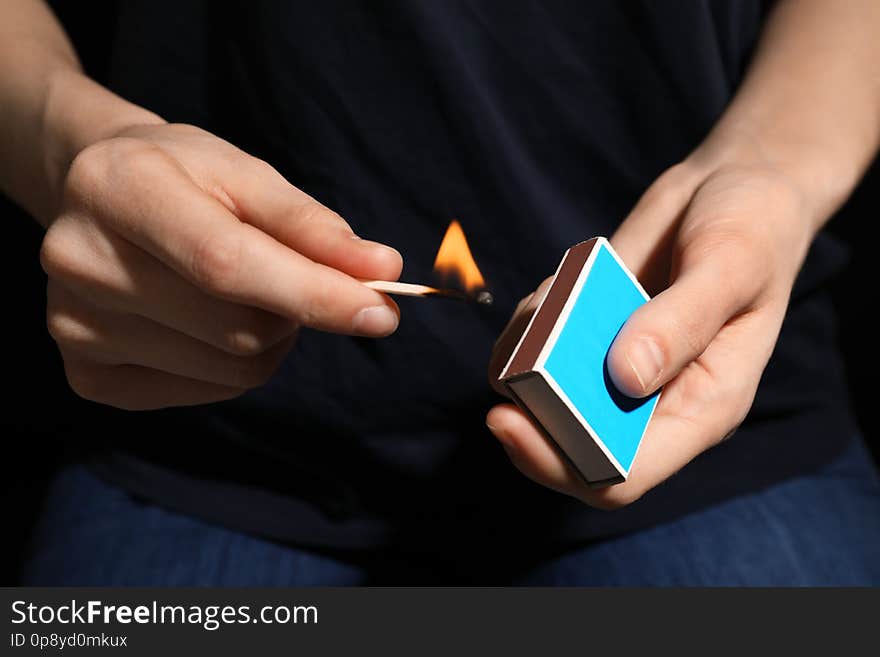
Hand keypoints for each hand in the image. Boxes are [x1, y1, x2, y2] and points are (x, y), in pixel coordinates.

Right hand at [41, 123, 401, 409]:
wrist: (101, 194)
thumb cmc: (186, 178)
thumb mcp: (248, 175)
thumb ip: (313, 226)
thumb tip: (382, 271)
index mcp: (117, 188)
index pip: (226, 263)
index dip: (312, 294)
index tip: (381, 312)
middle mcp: (80, 261)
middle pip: (237, 329)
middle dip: (294, 311)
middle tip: (289, 276)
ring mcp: (73, 326)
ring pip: (231, 370)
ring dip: (270, 339)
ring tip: (242, 293)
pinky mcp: (86, 375)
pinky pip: (206, 393)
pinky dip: (233, 365)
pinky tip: (206, 322)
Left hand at [487, 147, 817, 507]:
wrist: (733, 186)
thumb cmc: (753, 228)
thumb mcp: (731, 264)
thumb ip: (681, 322)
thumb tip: (624, 378)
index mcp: (702, 407)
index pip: (623, 473)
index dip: (560, 462)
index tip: (507, 419)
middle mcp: (654, 400)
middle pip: (570, 448)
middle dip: (528, 412)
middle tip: (511, 360)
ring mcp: (616, 369)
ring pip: (543, 397)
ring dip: (524, 355)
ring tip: (551, 298)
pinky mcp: (591, 335)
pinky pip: (538, 350)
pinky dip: (529, 324)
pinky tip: (555, 287)